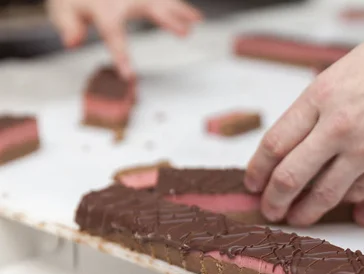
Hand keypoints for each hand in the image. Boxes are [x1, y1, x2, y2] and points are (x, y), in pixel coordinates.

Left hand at [47, 0, 201, 77]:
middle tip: (184, 33)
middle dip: (168, 20)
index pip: (114, 35)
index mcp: (104, 9)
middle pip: (150, 8)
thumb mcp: (63, 10)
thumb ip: (68, 26)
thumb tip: (72, 41)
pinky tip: (194, 14)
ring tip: (198, 20)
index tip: (129, 75)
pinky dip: (180, 6)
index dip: (121, 56)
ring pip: (161, 0)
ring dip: (181, 10)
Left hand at [244, 0, 363, 225]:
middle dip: (275, 200)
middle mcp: (336, 125)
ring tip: (298, 219)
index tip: (254, 182)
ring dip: (306, 212)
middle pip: (290, 176)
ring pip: (324, 194)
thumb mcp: (348, 68)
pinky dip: (347, 201)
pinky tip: (340, 204)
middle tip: (270, 210)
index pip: (274, 142)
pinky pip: (361, 193)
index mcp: (320, 95)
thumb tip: (307, 129)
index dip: (259, 169)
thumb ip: (325, 102)